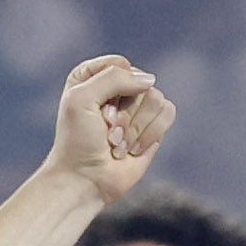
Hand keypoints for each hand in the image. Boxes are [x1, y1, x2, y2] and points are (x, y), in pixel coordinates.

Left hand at [49, 54, 176, 203]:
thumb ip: (114, 77)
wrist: (86, 180)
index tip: (96, 111)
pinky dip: (150, 134)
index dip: (112, 90)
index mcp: (93, 76)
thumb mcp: (81, 99)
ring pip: (156, 98)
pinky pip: (168, 113)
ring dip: (134, 127)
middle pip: (141, 83)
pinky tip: (132, 149)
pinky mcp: (153, 126)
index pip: (121, 65)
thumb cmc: (77, 141)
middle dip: (124, 113)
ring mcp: (137, 107)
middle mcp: (116, 88)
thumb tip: (150, 80)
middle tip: (106, 131)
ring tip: (116, 143)